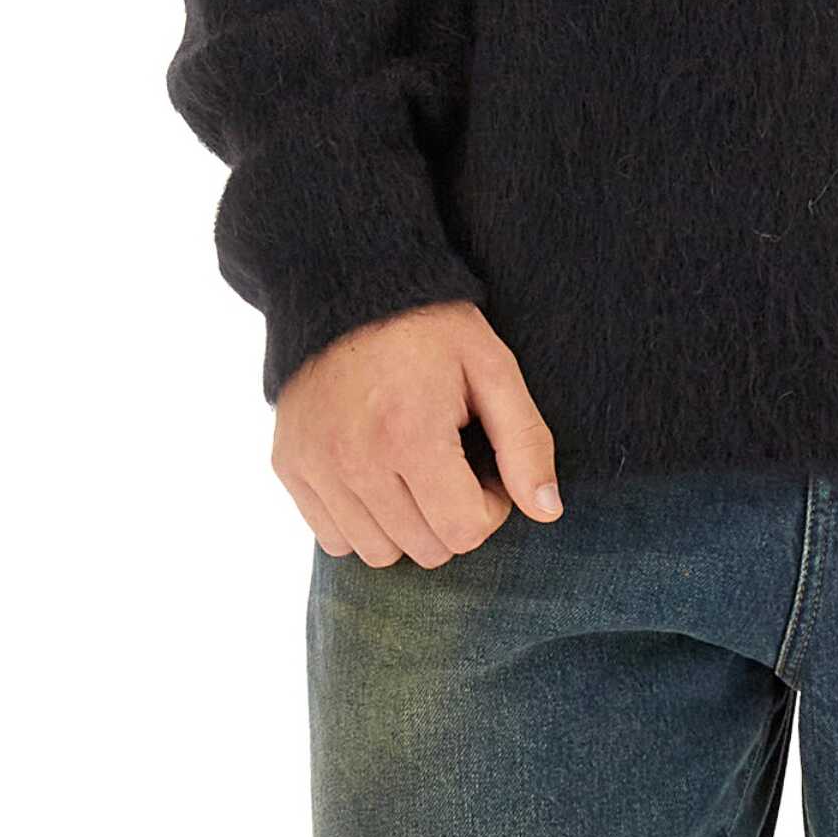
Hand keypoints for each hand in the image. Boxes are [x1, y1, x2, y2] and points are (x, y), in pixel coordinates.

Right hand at [270, 299, 562, 567]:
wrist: (349, 284)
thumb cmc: (431, 326)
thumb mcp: (492, 367)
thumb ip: (525, 441)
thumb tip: (548, 512)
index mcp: (411, 435)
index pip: (464, 532)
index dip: (490, 505)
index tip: (484, 464)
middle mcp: (355, 461)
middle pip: (425, 548)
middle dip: (452, 514)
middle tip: (453, 460)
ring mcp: (315, 467)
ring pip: (378, 552)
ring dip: (408, 525)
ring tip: (415, 467)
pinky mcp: (289, 466)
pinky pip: (333, 538)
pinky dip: (361, 520)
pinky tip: (377, 472)